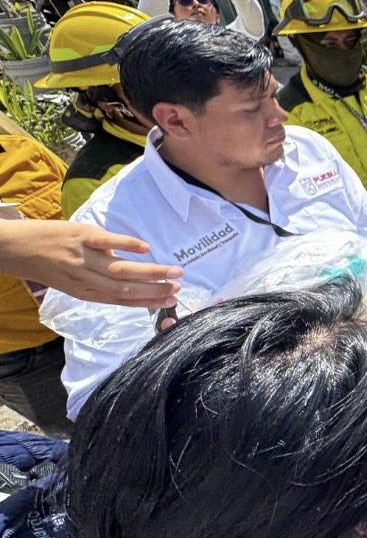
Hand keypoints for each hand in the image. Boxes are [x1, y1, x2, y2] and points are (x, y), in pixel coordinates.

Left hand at [0, 220, 181, 306]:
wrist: (12, 247)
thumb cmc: (42, 265)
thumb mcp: (69, 281)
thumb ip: (96, 281)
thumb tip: (127, 280)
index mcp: (84, 291)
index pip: (121, 300)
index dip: (148, 302)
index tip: (171, 301)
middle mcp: (85, 278)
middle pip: (126, 288)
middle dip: (155, 289)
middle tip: (179, 287)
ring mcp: (83, 257)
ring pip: (121, 269)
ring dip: (150, 271)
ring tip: (174, 270)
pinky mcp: (81, 236)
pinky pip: (107, 242)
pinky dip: (127, 245)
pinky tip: (145, 248)